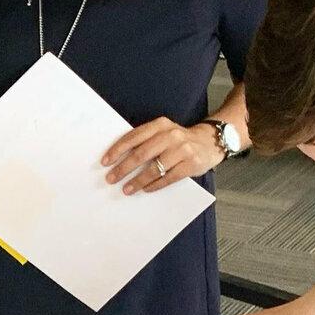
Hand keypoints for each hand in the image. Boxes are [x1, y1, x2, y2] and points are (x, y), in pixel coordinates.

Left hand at [103, 119, 222, 195]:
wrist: (210, 142)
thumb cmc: (179, 140)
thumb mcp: (163, 132)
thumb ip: (146, 140)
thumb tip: (119, 158)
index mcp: (160, 125)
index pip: (134, 137)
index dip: (117, 150)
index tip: (105, 162)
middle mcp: (171, 135)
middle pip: (142, 153)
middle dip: (123, 168)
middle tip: (111, 179)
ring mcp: (183, 149)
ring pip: (154, 168)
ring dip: (137, 181)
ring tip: (126, 189)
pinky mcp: (191, 164)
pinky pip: (169, 178)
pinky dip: (155, 185)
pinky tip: (145, 190)